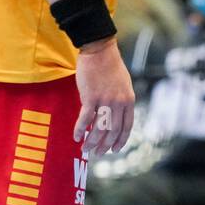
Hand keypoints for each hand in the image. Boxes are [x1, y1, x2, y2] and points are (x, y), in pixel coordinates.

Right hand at [73, 37, 134, 155]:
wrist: (99, 50)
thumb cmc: (110, 66)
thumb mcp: (124, 85)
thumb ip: (121, 101)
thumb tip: (114, 117)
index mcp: (129, 101)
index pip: (127, 127)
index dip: (121, 141)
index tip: (114, 150)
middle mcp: (119, 103)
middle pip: (113, 131)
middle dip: (105, 145)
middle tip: (98, 153)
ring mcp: (105, 101)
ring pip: (99, 128)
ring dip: (92, 141)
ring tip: (86, 149)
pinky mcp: (90, 97)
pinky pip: (85, 118)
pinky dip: (80, 129)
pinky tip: (76, 136)